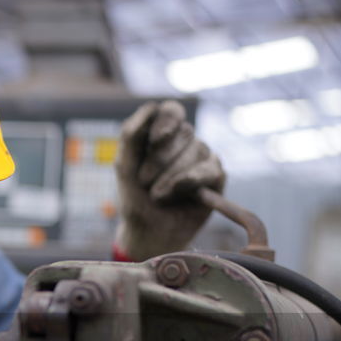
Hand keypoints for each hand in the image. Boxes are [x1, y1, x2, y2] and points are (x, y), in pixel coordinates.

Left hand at [115, 100, 224, 260]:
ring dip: (171, 176)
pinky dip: (189, 181)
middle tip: (145, 182)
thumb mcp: (125, 167)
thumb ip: (132, 135)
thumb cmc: (134, 199)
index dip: (167, 121)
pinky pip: (209, 168)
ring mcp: (202, 157)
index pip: (172, 110)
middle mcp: (184, 142)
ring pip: (196, 150)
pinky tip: (176, 193)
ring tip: (157, 195)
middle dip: (160, 159)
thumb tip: (150, 107)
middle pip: (184, 132)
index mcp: (161, 134)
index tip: (155, 140)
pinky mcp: (215, 176)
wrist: (148, 233)